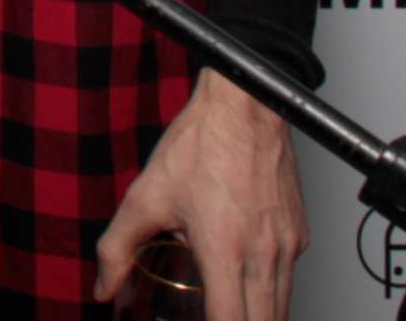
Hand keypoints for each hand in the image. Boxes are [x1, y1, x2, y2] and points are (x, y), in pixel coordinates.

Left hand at [93, 70, 306, 320]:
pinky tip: (246, 287)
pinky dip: (271, 294)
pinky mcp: (300, 236)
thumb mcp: (145, 197)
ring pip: (282, 308)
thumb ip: (117, 249)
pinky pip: (289, 279)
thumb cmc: (198, 146)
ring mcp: (289, 247)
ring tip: (229, 313)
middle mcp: (264, 256)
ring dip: (258, 319)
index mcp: (225, 251)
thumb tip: (104, 290)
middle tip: (214, 317)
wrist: (244, 106)